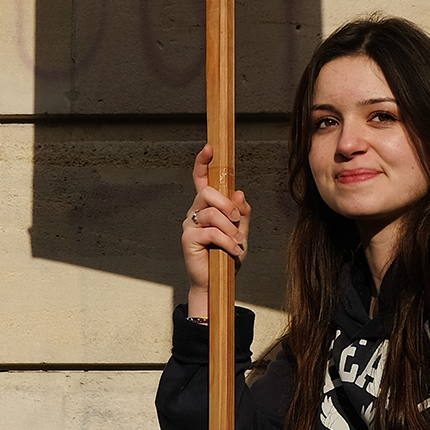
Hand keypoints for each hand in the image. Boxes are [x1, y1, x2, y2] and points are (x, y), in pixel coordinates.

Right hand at [182, 144, 250, 314]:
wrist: (218, 281)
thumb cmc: (227, 255)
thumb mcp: (240, 231)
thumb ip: (241, 212)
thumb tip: (238, 192)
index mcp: (207, 205)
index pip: (202, 179)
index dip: (203, 162)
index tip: (209, 148)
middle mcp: (196, 211)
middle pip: (208, 193)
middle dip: (226, 205)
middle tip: (237, 220)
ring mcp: (190, 224)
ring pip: (211, 213)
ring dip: (229, 228)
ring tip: (237, 243)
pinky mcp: (189, 238)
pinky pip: (211, 232)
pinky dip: (226, 241)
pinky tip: (233, 250)